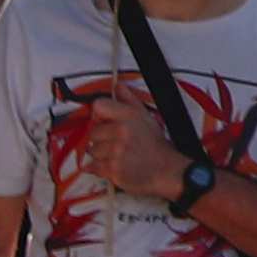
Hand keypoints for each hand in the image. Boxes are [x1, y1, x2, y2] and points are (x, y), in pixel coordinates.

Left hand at [90, 88, 199, 205]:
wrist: (165, 171)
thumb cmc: (155, 146)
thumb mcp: (146, 117)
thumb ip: (129, 100)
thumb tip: (118, 86)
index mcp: (129, 116)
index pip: (98, 106)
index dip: (99, 115)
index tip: (104, 122)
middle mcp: (121, 131)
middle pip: (93, 132)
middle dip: (101, 139)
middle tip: (115, 144)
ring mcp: (116, 151)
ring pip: (91, 150)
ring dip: (100, 155)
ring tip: (116, 156)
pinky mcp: (113, 169)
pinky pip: (92, 166)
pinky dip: (97, 168)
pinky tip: (110, 166)